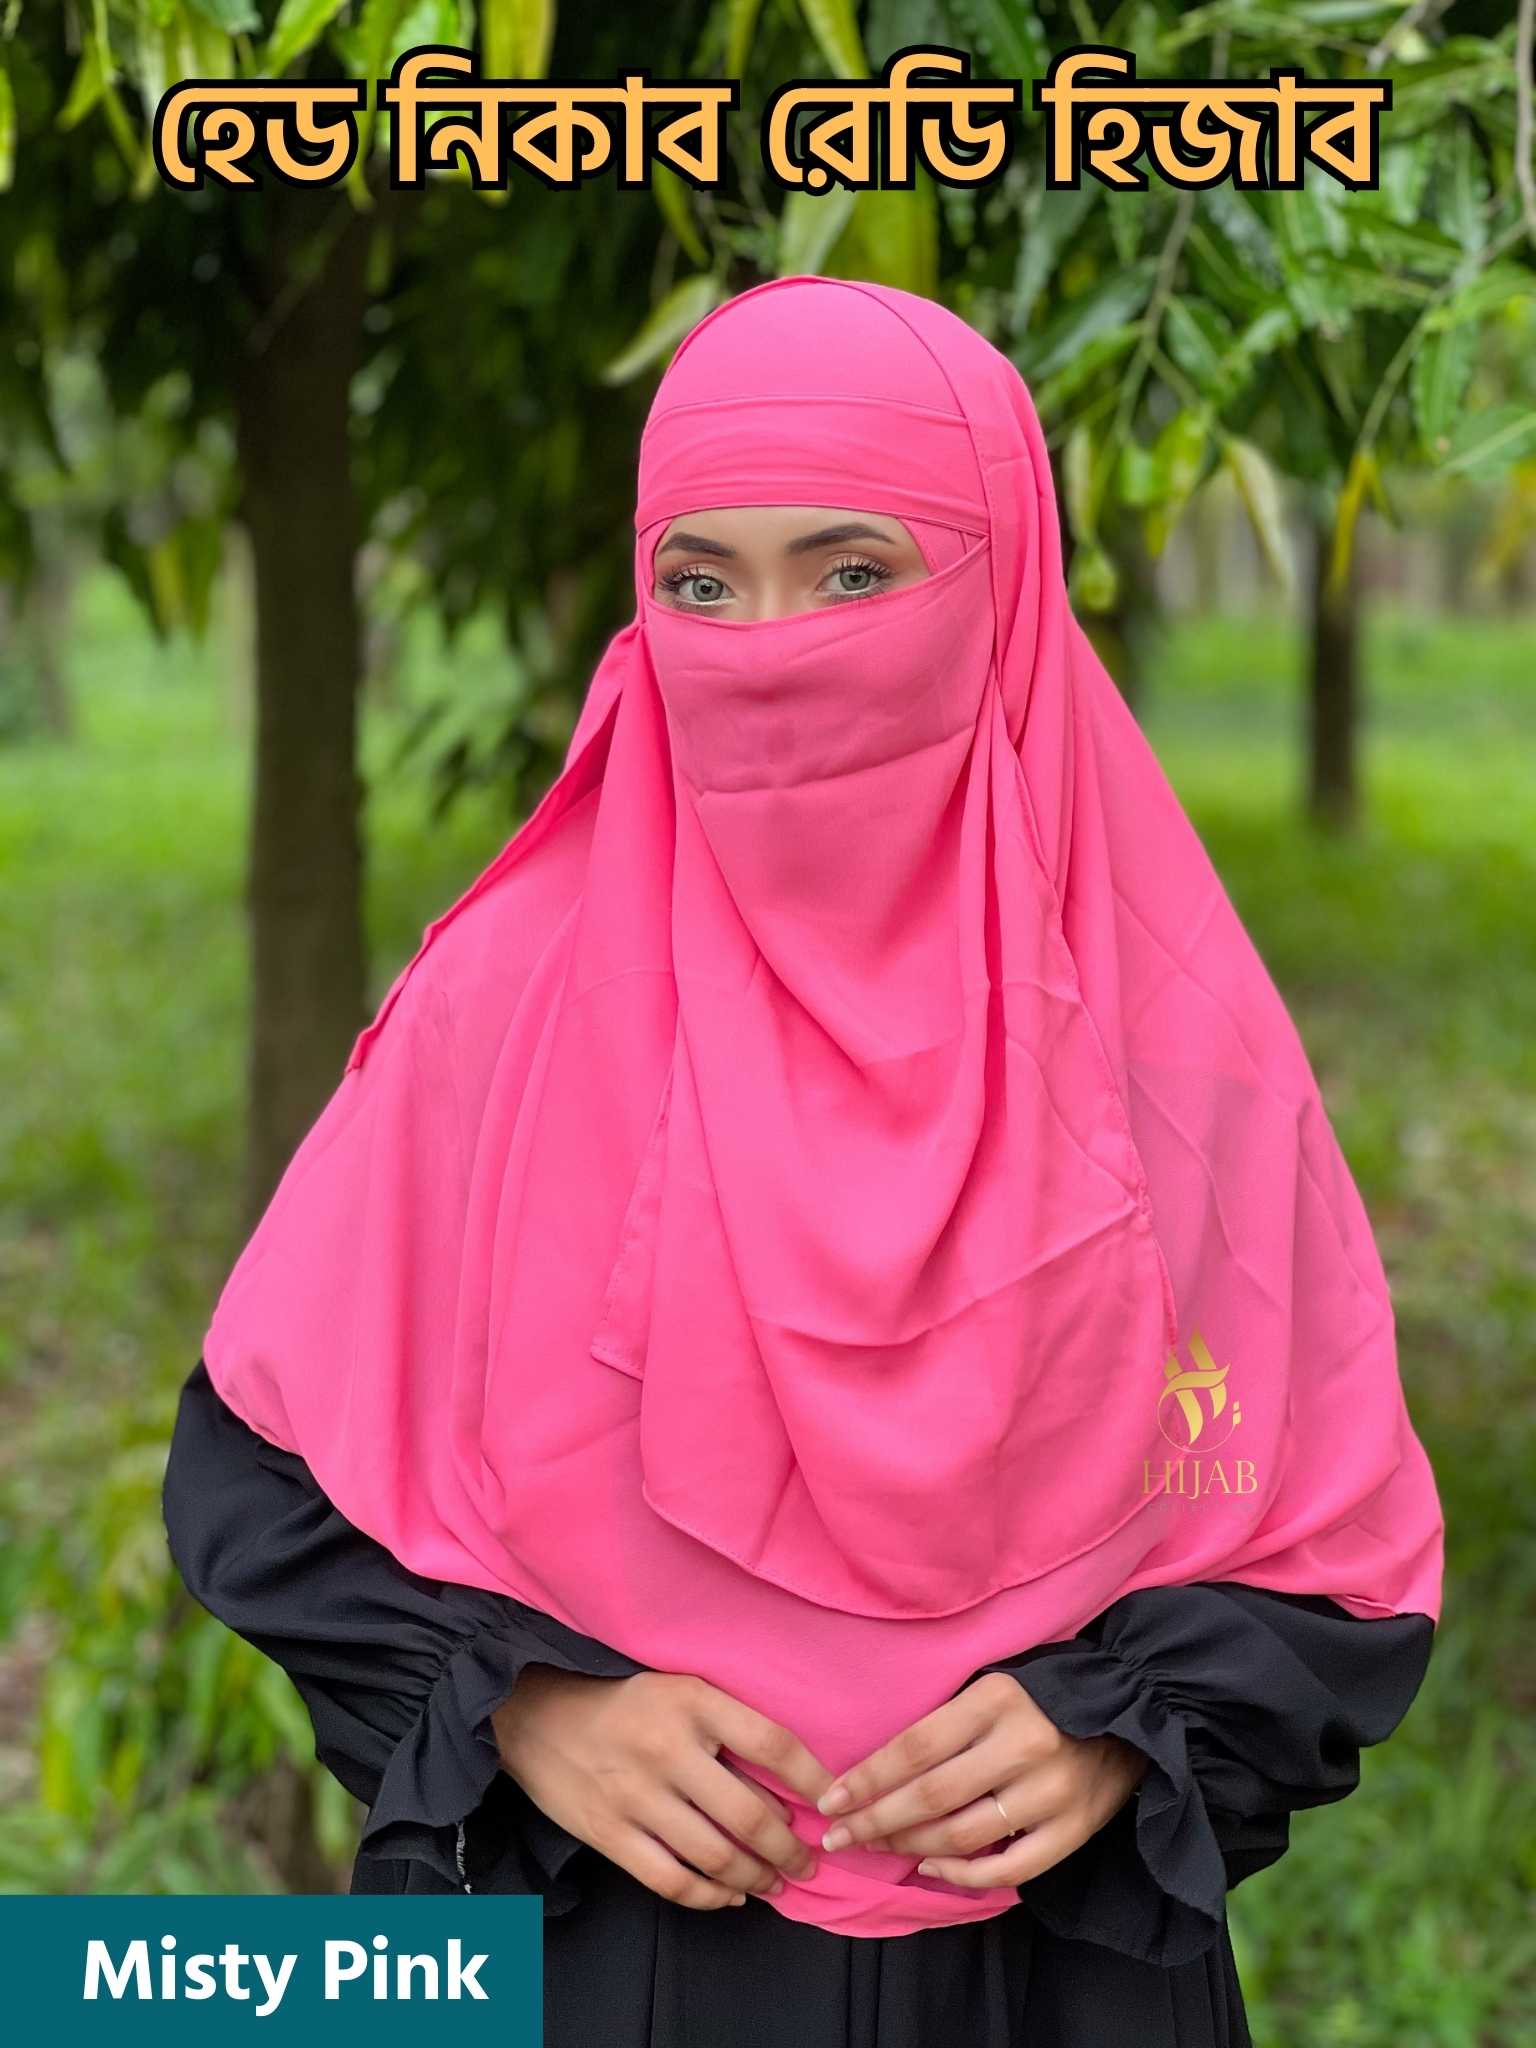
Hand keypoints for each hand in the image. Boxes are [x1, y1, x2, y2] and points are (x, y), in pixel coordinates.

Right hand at [491, 1666, 831, 1910]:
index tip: (834, 1802)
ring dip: (757, 1877)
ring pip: (716, 1855)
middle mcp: (668, 1748)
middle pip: (750, 1814)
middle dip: (791, 1848)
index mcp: (692, 1701)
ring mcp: (637, 1796)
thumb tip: (787, 1782)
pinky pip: (671, 1880)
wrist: (534, 1710)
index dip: (813, 1778)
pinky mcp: (609, 1833)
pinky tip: (730, 1895)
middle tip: (810, 1860)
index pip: (772, 1743)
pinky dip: (709, 1896)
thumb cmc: (621, 1699)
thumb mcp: (677, 1687)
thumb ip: (726, 1723)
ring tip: (776, 1882)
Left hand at [812, 1670, 1149, 1889]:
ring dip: (909, 1846)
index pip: (915, 1746)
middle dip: (874, 1820)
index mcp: (997, 1699)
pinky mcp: (1074, 1830)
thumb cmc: (1043, 1696)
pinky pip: (1007, 1867)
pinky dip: (962, 1875)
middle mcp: (1023, 1745)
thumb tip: (876, 1769)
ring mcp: (1051, 1793)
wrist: (1132, 1711)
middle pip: (930, 1796)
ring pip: (961, 1835)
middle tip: (837, 1836)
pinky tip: (930, 1866)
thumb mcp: (993, 1685)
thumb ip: (946, 1720)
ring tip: (876, 1846)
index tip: (830, 1799)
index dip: (868, 1777)